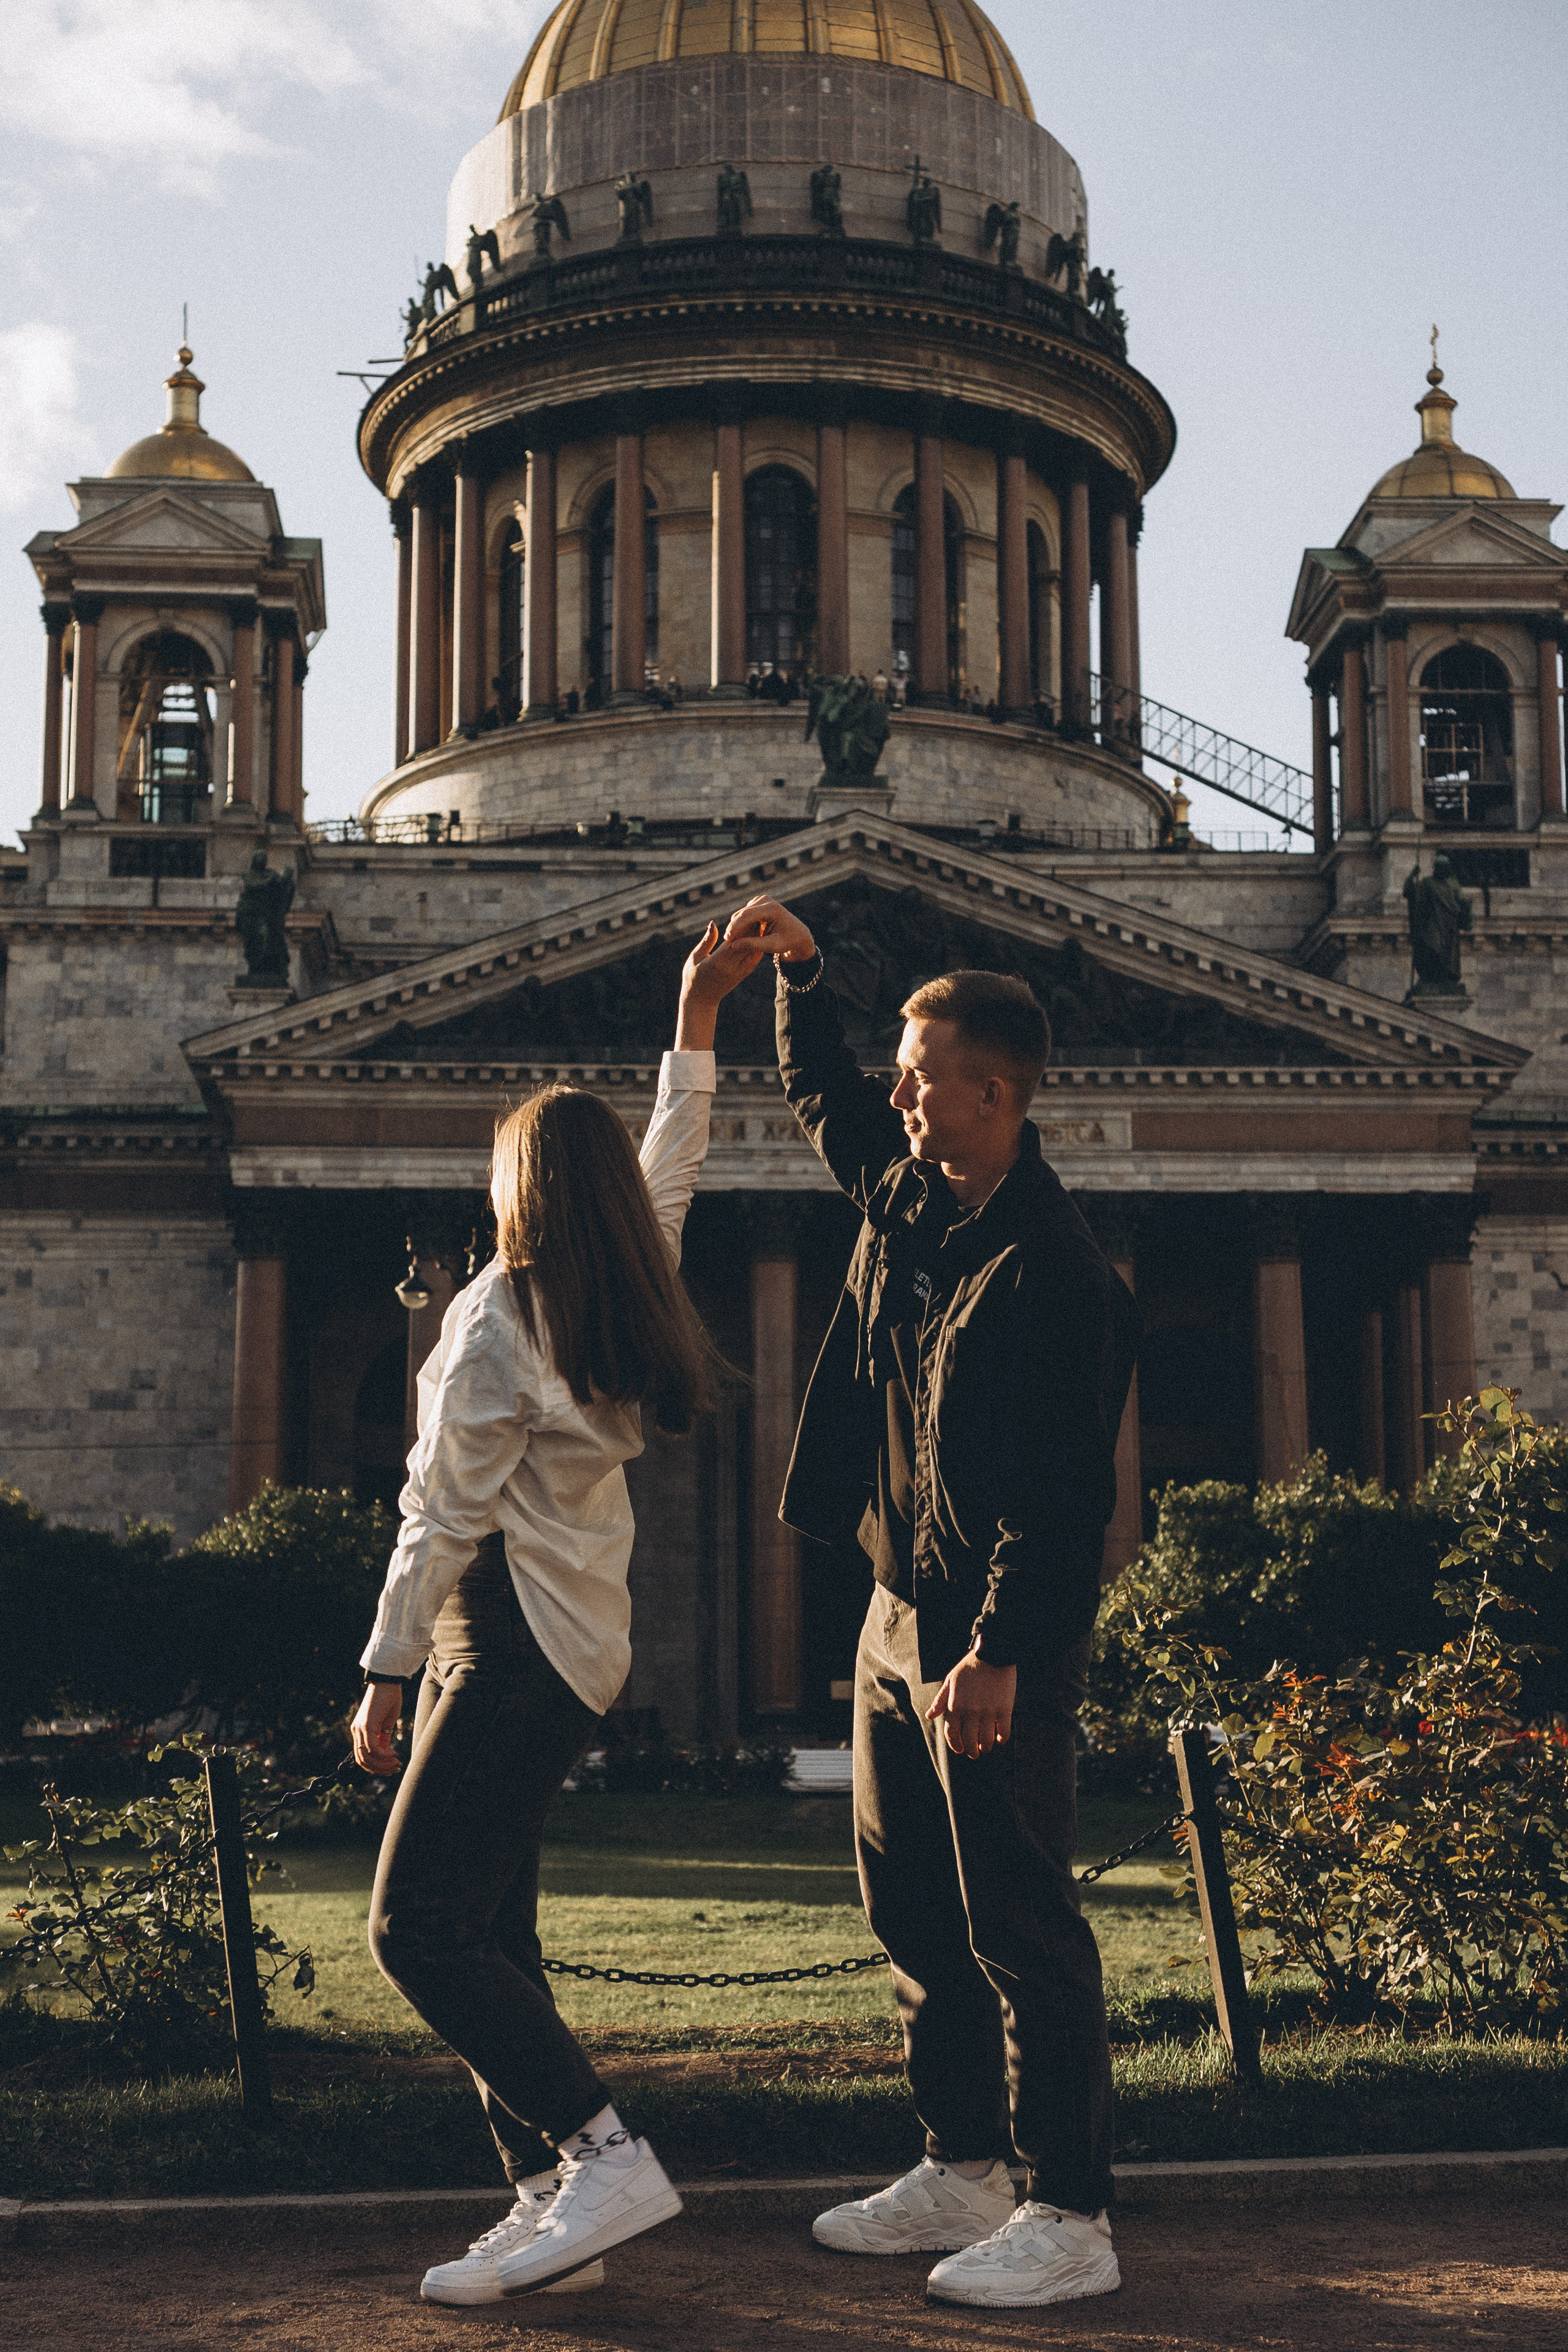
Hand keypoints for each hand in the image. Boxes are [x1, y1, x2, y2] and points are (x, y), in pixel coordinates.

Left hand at [351, 1681, 403, 1775]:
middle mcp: (356, 1732)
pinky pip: (373, 1748)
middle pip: (362, 1760)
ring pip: (366, 1757)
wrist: (387, 1682)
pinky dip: (384, 1755)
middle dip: (379, 1769)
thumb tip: (385, 1753)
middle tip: (394, 1769)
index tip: (391, 1767)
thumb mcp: (386, 1722)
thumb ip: (383, 1737)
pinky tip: (394, 1754)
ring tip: (396, 1763)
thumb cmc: (389, 1699)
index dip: (376, 1766)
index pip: (363, 1757)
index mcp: (360, 1731)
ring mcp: (360, 1729)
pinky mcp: (366, 1726)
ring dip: (382, 1764)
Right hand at [675, 921, 769, 1049]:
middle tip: (757, 913)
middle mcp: (731, 967)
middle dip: (752, 929)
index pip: (733, 941)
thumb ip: (706, 941)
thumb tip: (713, 923)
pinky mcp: (743, 975)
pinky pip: (754, 958)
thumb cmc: (693, 977)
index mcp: (717, 962)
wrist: (701, 1001)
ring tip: (761, 921)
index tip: (745, 914)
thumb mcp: (694, 958)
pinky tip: (760, 936)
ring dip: (757, 937)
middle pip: (746, 944)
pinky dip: (757, 946)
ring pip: (752, 951)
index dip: (741, 927)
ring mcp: (739, 972)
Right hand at [722, 894, 816, 963]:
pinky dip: (741, 925)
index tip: (727, 939)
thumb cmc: (788, 941)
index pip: (747, 915)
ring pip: (741, 914)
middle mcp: (766, 900)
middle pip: (742, 913)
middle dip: (733, 928)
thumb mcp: (773, 946)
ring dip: (737, 927)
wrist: (798, 934)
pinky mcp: (757, 903)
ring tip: (736, 942)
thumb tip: (733, 946)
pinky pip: (744, 914)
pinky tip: (743, 936)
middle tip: (727, 944)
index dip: (735, 927)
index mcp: (772, 908)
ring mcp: (761, 900)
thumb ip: (753, 945)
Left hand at [925, 1653, 1015, 1759]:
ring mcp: (989, 1712)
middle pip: (970, 1742)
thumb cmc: (969, 1668)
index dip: (955, 1745)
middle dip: (971, 1751)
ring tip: (986, 1747)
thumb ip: (940, 1701)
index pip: (952, 1734)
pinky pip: (1004, 1733)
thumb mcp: (950, 1681)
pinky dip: (1001, 1739)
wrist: (993, 1654)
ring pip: (987, 1741)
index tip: (960, 1749)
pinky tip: (1000, 1737)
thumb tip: (930, 1716)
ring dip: (986, 1747)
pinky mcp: (1004, 1709)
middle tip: (974, 1752)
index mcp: (956, 1706)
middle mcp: (971, 1712)